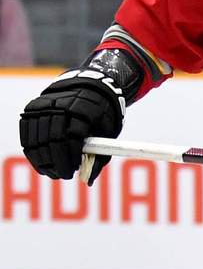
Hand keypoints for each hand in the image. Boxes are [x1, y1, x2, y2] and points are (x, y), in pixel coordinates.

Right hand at [19, 70, 125, 184]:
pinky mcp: (33, 108)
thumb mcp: (108, 132)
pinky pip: (27, 133)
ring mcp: (45, 106)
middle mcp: (62, 106)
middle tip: (61, 175)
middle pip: (52, 139)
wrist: (88, 87)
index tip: (72, 171)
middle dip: (56, 162)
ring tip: (51, 172)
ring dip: (42, 160)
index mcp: (85, 111)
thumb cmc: (101, 115)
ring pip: (37, 138)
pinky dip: (32, 150)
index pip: (72, 137)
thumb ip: (100, 156)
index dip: (69, 158)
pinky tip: (40, 162)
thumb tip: (87, 182)